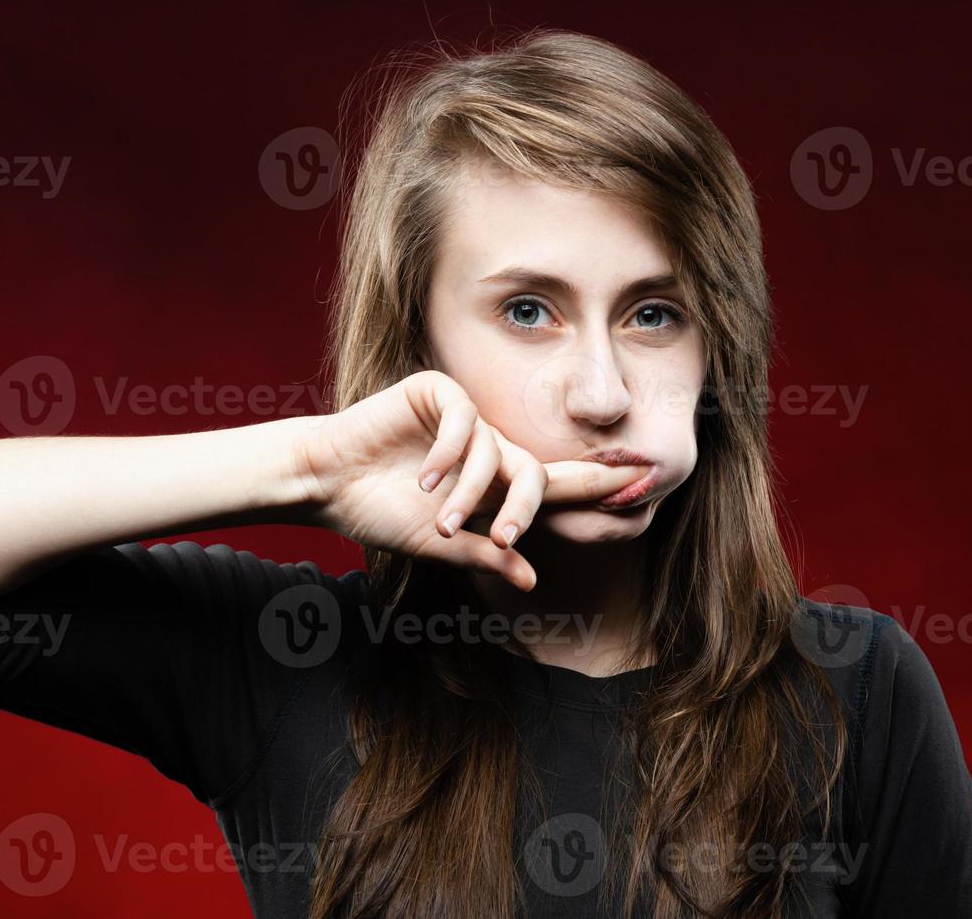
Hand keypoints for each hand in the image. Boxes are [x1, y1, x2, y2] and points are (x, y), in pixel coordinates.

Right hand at [294, 370, 646, 590]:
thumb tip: (534, 579)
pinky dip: (450, 452)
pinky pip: (466, 419)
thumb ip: (485, 553)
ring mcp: (464, 420)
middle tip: (504, 536)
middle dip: (524, 507)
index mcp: (491, 487)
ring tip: (439, 518)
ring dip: (470, 492)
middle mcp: (486, 450)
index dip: (595, 487)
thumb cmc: (378, 513)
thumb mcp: (438, 543)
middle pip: (533, 472)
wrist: (328, 484)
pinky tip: (424, 476)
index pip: (552, 487)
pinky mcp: (439, 393)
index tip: (643, 485)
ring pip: (497, 451)